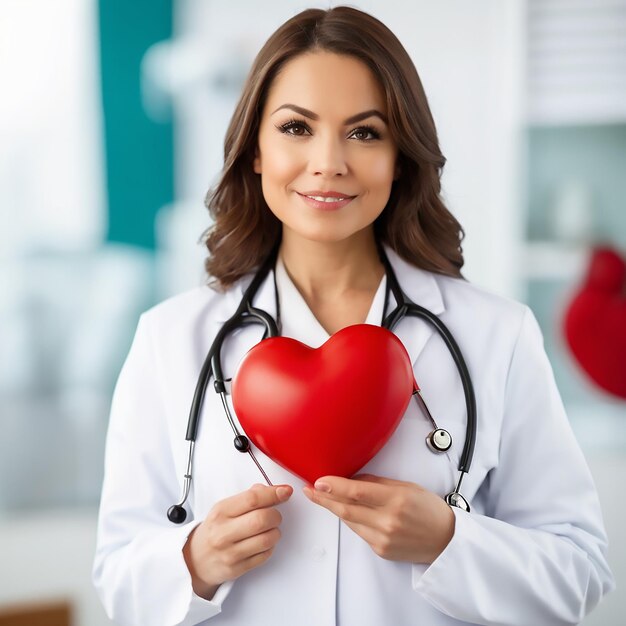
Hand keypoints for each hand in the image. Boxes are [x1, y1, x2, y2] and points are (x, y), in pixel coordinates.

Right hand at [183, 483, 292, 599]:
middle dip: (276, 515)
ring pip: (267, 539)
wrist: (195, 560)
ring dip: (275, 532)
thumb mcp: (224, 509)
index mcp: (221, 512)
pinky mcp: (237, 569)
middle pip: (261, 519)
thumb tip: (270, 490)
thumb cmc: (214, 530)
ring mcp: (230, 552)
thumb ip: (247, 498)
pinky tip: (263, 543)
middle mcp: (223, 532)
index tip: (285, 491)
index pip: (252, 499)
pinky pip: (264, 555)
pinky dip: (270, 547)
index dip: (273, 493)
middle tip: (275, 515)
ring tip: (270, 529)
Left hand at [303, 474, 453, 563]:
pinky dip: (350, 520)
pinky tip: (344, 511)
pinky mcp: (380, 550)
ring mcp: (383, 539)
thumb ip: (377, 483)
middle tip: (309, 490)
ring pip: (349, 521)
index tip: (318, 481)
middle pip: (346, 509)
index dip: (334, 487)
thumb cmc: (428, 509)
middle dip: (324, 498)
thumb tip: (352, 479)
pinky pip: (359, 532)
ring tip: (320, 496)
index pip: (357, 492)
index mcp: (395, 500)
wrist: (445, 541)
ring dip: (333, 508)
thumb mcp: (406, 487)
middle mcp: (387, 521)